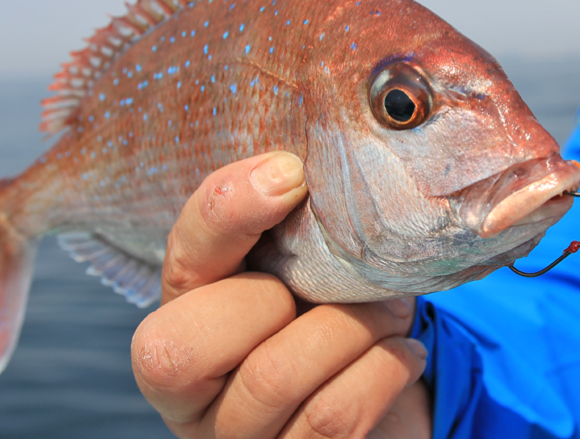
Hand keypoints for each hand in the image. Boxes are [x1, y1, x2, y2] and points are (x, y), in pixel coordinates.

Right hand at [131, 152, 431, 437]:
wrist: (374, 397)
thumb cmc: (333, 312)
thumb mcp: (307, 264)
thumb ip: (291, 222)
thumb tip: (295, 167)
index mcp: (183, 314)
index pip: (176, 260)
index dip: (225, 212)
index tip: (291, 174)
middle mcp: (184, 390)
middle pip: (186, 345)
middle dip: (281, 298)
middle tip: (347, 280)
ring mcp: (230, 438)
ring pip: (272, 378)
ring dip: (354, 330)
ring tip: (392, 314)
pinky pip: (328, 421)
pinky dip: (381, 373)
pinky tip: (403, 355)